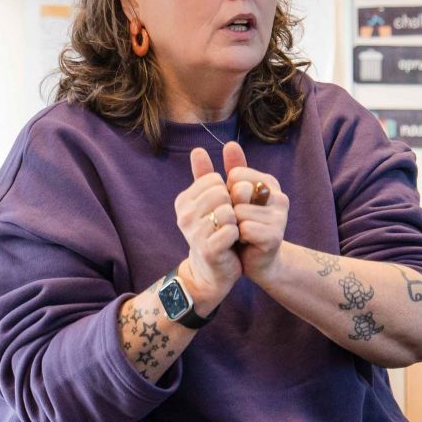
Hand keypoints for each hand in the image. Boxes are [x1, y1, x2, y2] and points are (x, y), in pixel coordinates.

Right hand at [172, 147, 241, 306]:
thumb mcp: (208, 202)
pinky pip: (231, 230)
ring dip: (235, 221)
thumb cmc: (214, 232)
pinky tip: (231, 243)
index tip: (222, 207)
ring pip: (227, 211)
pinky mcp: (207, 249)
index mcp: (183, 200)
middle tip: (228, 221)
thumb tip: (197, 149)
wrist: (213, 271)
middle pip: (221, 193)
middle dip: (232, 206)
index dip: (226, 192)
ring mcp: (193, 233)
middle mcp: (184, 215)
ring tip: (229, 232)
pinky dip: (237, 235)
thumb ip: (204, 176)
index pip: (214, 180)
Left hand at [219, 142, 288, 283]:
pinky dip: (239, 237)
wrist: (254, 260)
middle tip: (238, 221)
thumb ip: (223, 172)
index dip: (227, 192)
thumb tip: (218, 145)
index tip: (235, 205)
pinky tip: (245, 243)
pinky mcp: (275, 235)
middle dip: (231, 208)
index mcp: (268, 182)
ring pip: (240, 212)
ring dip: (234, 225)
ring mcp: (280, 216)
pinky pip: (245, 229)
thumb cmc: (241, 226)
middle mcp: (278, 196)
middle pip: (238, 190)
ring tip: (242, 233)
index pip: (236, 175)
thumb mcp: (231, 197)